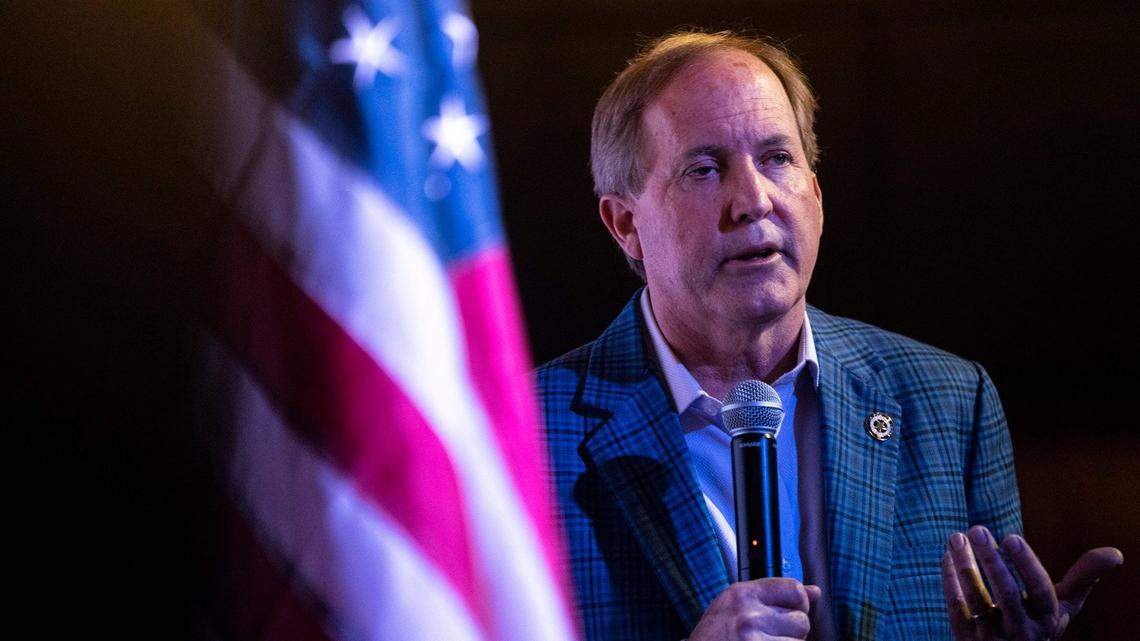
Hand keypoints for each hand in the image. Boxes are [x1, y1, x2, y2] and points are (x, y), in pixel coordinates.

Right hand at [688, 578, 820, 640]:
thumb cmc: (714, 636)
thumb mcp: (737, 606)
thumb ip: (774, 597)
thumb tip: (814, 592)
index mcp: (743, 594)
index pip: (795, 589)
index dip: (799, 604)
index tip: (789, 613)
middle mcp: (749, 614)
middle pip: (801, 620)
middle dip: (792, 633)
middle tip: (769, 637)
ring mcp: (754, 639)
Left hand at [940, 525, 1122, 640]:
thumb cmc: (1040, 621)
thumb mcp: (1064, 605)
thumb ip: (1084, 577)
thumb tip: (1117, 553)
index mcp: (1048, 619)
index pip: (1040, 590)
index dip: (1026, 564)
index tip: (1011, 536)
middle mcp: (1022, 631)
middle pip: (1006, 594)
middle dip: (991, 561)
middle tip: (977, 529)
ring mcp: (992, 637)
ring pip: (976, 599)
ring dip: (964, 565)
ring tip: (956, 536)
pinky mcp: (966, 638)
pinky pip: (956, 607)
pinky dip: (949, 581)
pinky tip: (947, 556)